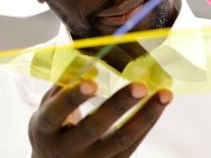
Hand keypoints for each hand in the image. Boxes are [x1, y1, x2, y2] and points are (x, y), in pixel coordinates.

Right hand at [29, 80, 171, 157]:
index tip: (92, 82)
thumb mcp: (49, 105)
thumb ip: (66, 83)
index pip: (57, 112)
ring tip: (164, 94)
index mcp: (45, 129)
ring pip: (121, 140)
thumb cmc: (53, 125)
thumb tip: (91, 61)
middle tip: (140, 86)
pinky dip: (148, 123)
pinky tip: (160, 105)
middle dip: (119, 105)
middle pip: (94, 128)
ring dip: (145, 115)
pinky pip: (133, 145)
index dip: (73, 98)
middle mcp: (66, 150)